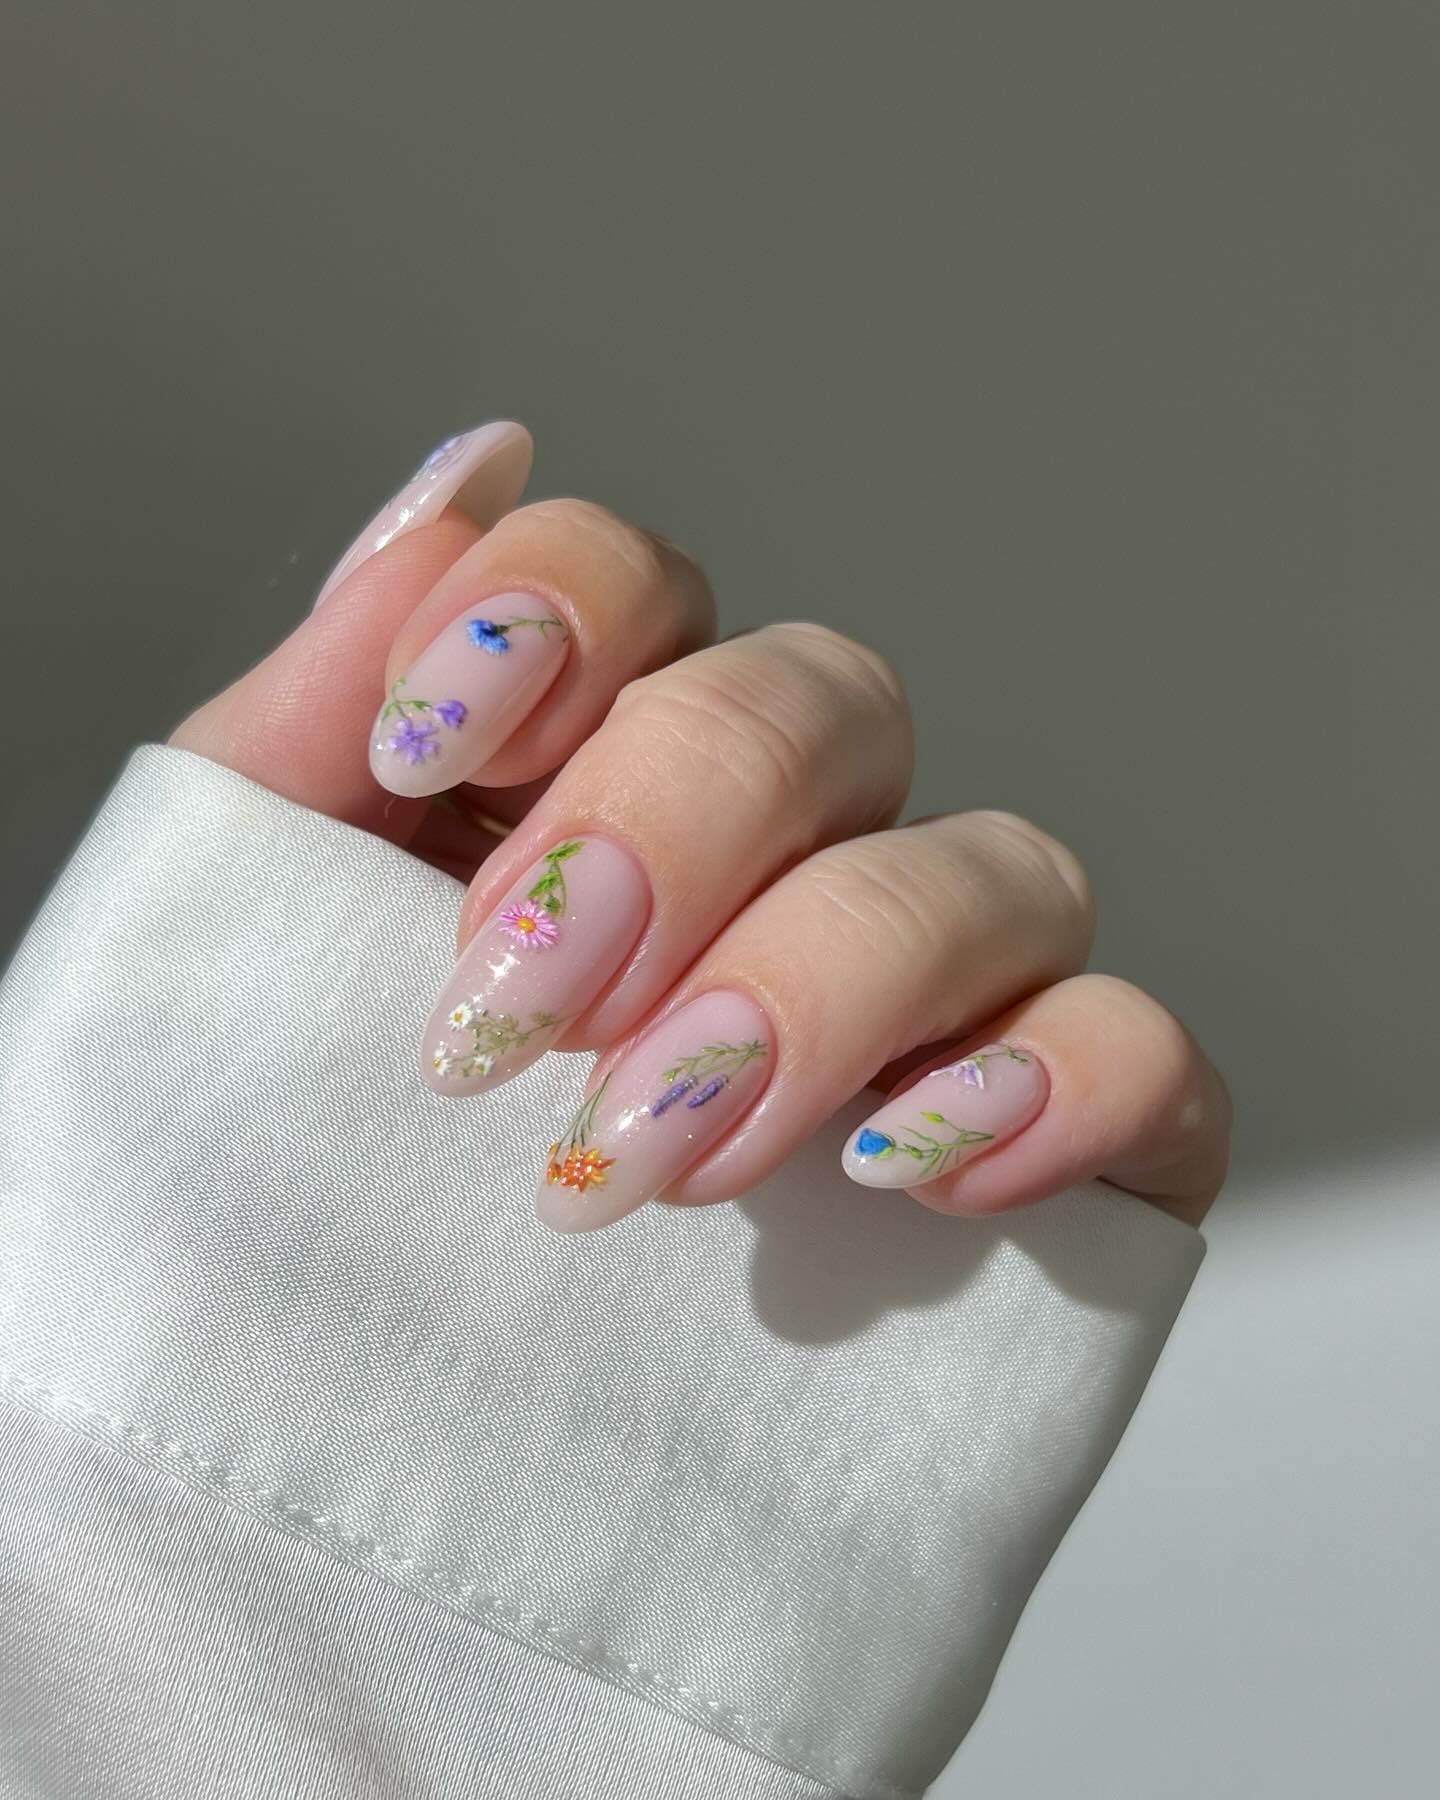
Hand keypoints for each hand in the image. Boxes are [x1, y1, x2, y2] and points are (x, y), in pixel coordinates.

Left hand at [174, 422, 1230, 1234]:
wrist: (369, 1490)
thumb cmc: (294, 1199)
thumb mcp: (254, 945)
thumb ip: (326, 717)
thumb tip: (460, 482)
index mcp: (588, 782)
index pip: (639, 584)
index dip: (560, 611)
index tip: (425, 750)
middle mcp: (782, 858)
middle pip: (828, 700)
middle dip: (679, 820)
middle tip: (527, 1007)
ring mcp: (932, 1003)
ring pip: (999, 861)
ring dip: (828, 977)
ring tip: (661, 1149)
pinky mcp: (1055, 1151)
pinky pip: (1141, 1051)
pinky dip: (1058, 1080)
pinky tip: (912, 1166)